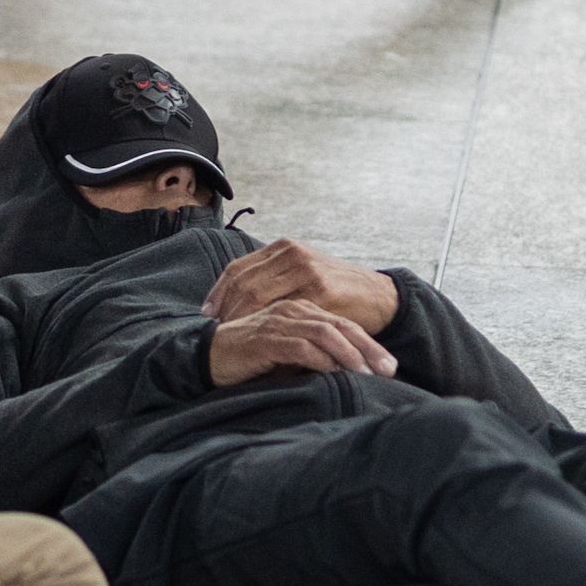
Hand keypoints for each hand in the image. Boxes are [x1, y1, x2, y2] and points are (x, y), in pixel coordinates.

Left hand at [206, 238, 401, 333]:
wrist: (379, 297)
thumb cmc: (338, 290)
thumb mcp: (303, 275)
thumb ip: (275, 280)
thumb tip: (238, 300)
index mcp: (284, 248)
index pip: (238, 268)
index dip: (218, 292)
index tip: (206, 313)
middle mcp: (292, 254)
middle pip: (243, 281)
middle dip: (225, 307)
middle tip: (214, 330)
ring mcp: (306, 271)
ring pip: (258, 294)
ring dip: (240, 317)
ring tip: (230, 335)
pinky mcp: (321, 291)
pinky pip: (284, 309)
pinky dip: (268, 325)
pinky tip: (260, 338)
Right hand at [206, 297, 399, 388]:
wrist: (209, 356)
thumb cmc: (251, 358)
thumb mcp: (289, 354)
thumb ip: (314, 355)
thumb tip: (348, 374)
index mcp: (301, 309)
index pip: (343, 324)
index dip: (369, 344)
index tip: (390, 367)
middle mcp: (292, 309)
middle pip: (340, 326)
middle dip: (368, 349)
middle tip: (389, 370)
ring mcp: (278, 321)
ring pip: (324, 333)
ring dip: (350, 354)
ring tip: (368, 374)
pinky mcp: (265, 338)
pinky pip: (300, 347)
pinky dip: (322, 360)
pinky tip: (336, 374)